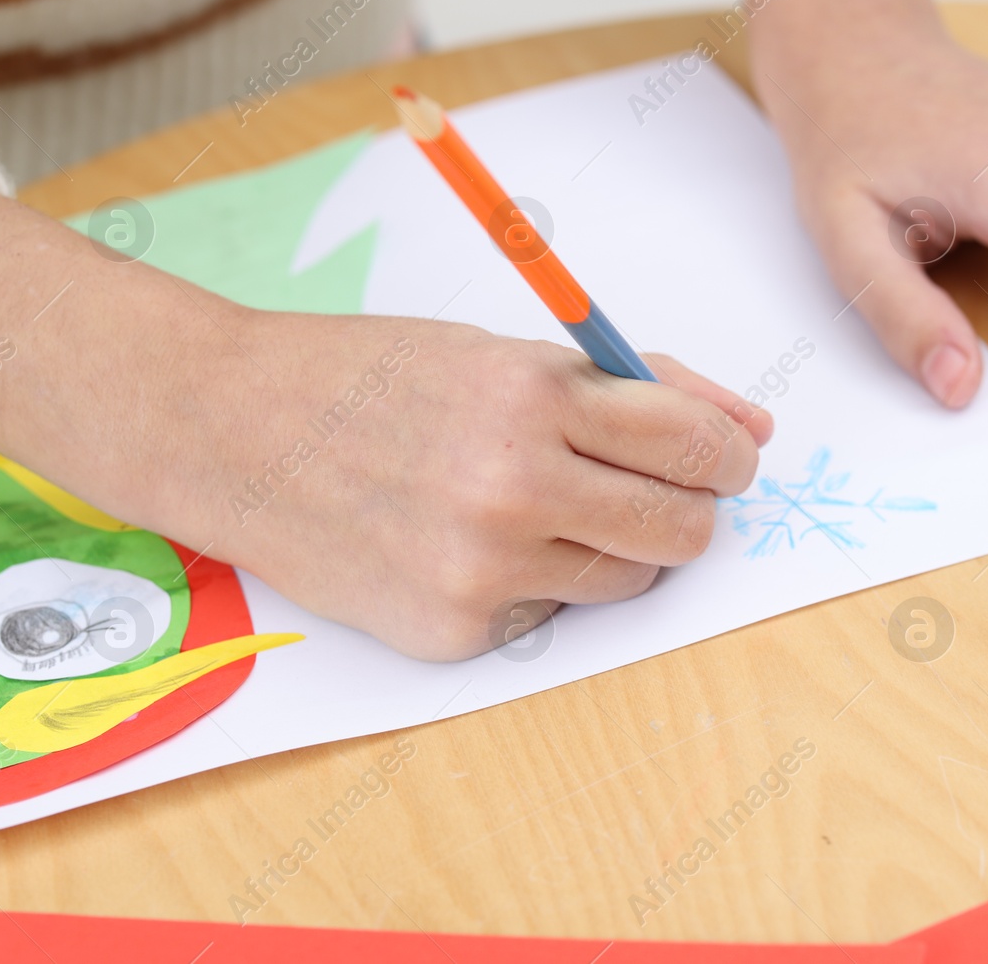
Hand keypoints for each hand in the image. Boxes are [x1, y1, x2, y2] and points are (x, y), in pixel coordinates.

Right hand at [217, 320, 771, 658]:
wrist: (232, 430)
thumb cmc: (376, 378)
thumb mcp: (509, 354)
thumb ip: (641, 387)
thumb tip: (755, 429)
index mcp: (535, 395)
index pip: (695, 445)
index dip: (728, 455)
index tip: (728, 459)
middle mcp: (512, 486)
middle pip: (682, 533)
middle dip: (687, 512)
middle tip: (650, 490)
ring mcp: (481, 569)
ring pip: (627, 583)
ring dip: (613, 550)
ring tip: (543, 507)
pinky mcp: (453, 632)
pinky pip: (550, 619)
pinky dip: (537, 586)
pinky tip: (471, 545)